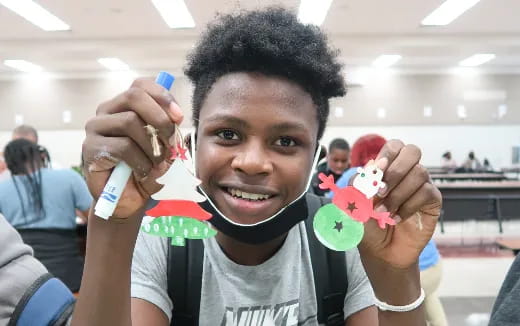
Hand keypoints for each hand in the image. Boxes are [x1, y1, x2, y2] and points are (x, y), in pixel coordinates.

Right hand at [82, 78, 183, 218]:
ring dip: (152, 146)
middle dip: (160, 118)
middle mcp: (107, 111)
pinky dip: (141, 161)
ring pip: (129, 121)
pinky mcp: (90, 148)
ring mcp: (96, 128)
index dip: (162, 96)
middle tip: (171, 142)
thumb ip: (169, 131)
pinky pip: (122, 147)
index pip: (140, 85)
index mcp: (125, 106)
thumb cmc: (146, 169)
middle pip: (133, 96)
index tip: (179, 117)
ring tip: (157, 163)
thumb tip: (175, 119)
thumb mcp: (164, 148)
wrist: (127, 199)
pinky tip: (144, 172)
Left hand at [359, 140, 441, 269]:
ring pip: (419, 173)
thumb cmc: (367, 224)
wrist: (380, 250)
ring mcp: (420, 185)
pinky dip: (408, 206)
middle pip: (413, 152)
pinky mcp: (432, 201)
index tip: (377, 170)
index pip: (394, 146)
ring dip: (397, 194)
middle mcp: (406, 173)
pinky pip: (426, 192)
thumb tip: (372, 165)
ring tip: (383, 212)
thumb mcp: (354, 201)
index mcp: (387, 168)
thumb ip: (359, 182)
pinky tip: (397, 218)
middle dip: (396, 170)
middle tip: (381, 191)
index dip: (388, 154)